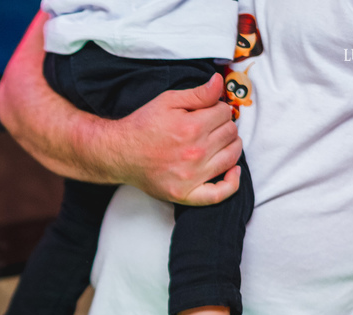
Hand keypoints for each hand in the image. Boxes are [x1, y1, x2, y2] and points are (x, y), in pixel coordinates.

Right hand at [114, 74, 241, 205]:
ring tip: (217, 142)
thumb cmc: (142, 126)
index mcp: (191, 127)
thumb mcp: (167, 100)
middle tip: (208, 127)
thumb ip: (198, 93)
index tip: (207, 112)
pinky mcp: (185, 194)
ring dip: (230, 146)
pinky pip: (219, 194)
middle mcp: (195, 153)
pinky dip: (231, 183)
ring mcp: (191, 176)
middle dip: (223, 125)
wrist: (118, 154)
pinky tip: (233, 171)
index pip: (225, 112)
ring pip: (232, 156)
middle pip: (230, 133)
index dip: (217, 108)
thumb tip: (220, 82)